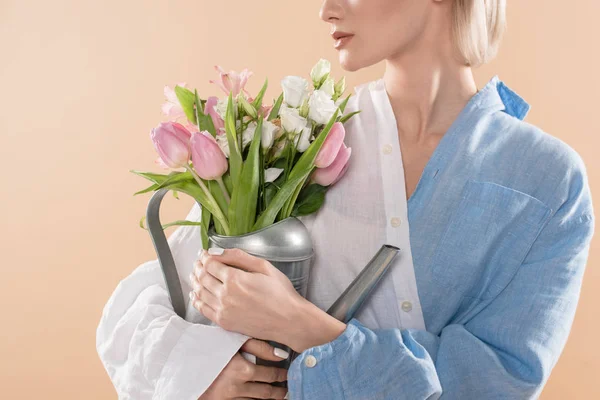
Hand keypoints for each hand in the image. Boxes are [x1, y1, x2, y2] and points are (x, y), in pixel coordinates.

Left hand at [189, 247, 303, 343]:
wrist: (289, 320)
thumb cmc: (281, 293)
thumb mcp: (264, 267)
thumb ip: (239, 257)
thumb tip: (217, 252)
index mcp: (235, 278)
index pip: (210, 264)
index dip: (204, 257)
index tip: (204, 254)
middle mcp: (225, 294)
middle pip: (202, 277)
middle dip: (198, 267)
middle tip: (198, 263)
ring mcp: (223, 310)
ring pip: (200, 292)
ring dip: (195, 281)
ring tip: (195, 275)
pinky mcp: (224, 322)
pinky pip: (203, 309)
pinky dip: (196, 300)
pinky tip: (196, 294)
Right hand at [198, 338, 288, 399]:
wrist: (181, 360)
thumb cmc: (208, 347)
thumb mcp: (233, 341)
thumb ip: (259, 346)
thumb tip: (282, 354)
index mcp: (242, 369)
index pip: (271, 375)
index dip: (282, 375)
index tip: (287, 374)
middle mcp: (236, 387)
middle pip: (266, 393)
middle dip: (279, 392)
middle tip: (287, 390)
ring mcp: (228, 398)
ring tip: (277, 396)